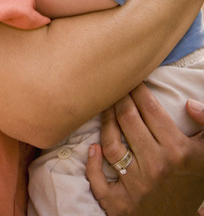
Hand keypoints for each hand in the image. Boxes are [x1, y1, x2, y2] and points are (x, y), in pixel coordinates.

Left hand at [86, 83, 203, 214]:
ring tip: (105, 111)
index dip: (137, 88)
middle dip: (119, 98)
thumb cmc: (193, 179)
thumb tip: (188, 104)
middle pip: (126, 118)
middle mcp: (156, 165)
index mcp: (177, 150)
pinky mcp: (122, 205)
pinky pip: (99, 182)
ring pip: (110, 143)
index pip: (149, 107)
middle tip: (115, 90)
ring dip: (105, 122)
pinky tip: (93, 149)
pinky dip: (92, 165)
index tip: (132, 81)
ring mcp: (138, 186)